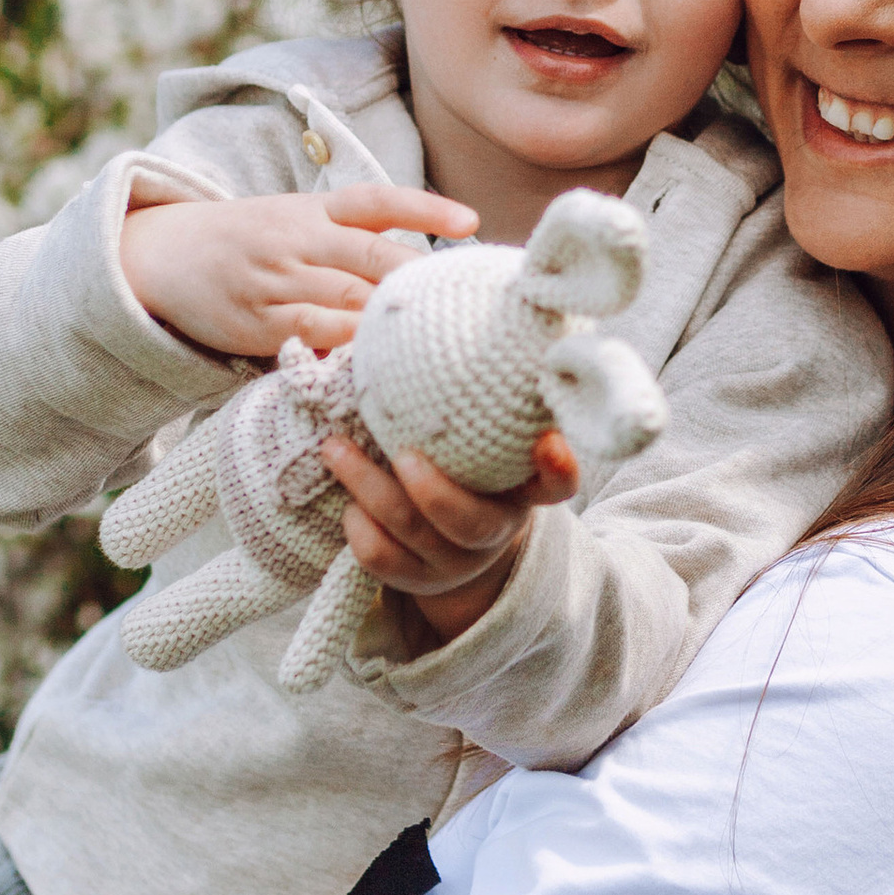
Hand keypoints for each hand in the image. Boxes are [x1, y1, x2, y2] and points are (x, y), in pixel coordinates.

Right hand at [119, 181, 474, 358]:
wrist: (164, 252)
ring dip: (389, 317)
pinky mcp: (257, 321)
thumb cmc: (252, 241)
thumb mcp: (298, 221)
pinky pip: (307, 332)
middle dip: (417, 277)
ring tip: (435, 336)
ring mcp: (276, 280)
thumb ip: (355, 238)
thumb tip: (428, 268)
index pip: (377, 202)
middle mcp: (299, 240)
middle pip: (370, 255)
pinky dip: (343, 343)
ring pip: (345, 297)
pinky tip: (375, 360)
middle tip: (463, 297)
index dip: (425, 209)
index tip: (470, 221)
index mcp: (315, 210)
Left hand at [322, 425, 578, 649]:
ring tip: (335, 448)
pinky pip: (380, 559)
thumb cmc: (466, 468)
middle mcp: (495, 531)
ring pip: (410, 532)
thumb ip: (480, 403)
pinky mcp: (415, 579)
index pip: (558, 484)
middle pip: (467, 521)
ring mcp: (453, 561)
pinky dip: (357, 528)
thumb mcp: (484, 441)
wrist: (454, 543)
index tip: (546, 441)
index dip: (559, 466)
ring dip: (366, 488)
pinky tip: (347, 501)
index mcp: (522, 491)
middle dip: (428, 489)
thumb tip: (440, 315)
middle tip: (399, 451)